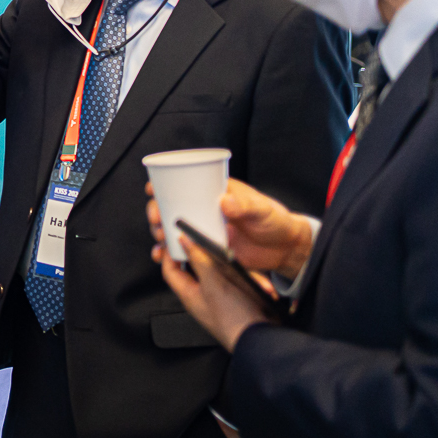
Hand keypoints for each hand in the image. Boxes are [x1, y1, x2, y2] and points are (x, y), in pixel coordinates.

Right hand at [145, 180, 312, 279]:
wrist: (285, 250)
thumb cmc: (275, 222)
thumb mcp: (262, 210)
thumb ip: (246, 205)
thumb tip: (223, 202)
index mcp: (215, 192)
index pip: (184, 183)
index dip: (163, 184)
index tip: (152, 189)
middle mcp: (205, 209)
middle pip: (172, 206)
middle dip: (157, 211)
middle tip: (156, 220)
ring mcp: (204, 228)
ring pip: (173, 227)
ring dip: (160, 231)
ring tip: (160, 237)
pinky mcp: (207, 248)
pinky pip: (183, 248)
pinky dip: (169, 251)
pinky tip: (162, 255)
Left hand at [158, 234, 269, 351]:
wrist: (262, 340)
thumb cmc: (234, 319)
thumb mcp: (214, 285)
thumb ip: (199, 261)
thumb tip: (184, 242)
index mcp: (189, 294)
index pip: (170, 270)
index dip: (170, 254)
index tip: (177, 238)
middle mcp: (203, 295)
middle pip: (200, 267)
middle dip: (212, 257)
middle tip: (220, 247)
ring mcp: (222, 297)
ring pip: (226, 274)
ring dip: (240, 272)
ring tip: (251, 276)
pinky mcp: (240, 299)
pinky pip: (243, 283)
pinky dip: (253, 282)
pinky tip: (263, 287)